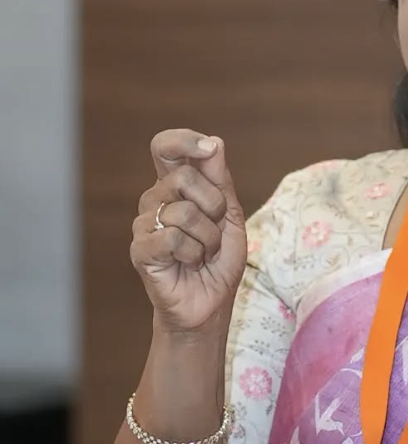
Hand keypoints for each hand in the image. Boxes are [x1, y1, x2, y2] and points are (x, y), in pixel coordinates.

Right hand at [130, 130, 247, 335]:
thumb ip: (220, 180)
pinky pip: (174, 239)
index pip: (165, 147)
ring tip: (203, 253)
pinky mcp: (140, 250)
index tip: (209, 148)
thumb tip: (214, 142)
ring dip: (209, 238)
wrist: (210, 302)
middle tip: (215, 230)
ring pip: (185, 212)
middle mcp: (155, 199)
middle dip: (214, 206)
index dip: (184, 141)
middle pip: (183, 176)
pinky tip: (188, 264)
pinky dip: (194, 254)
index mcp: (175, 186)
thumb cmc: (219, 259)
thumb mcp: (231, 215)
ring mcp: (144, 224)